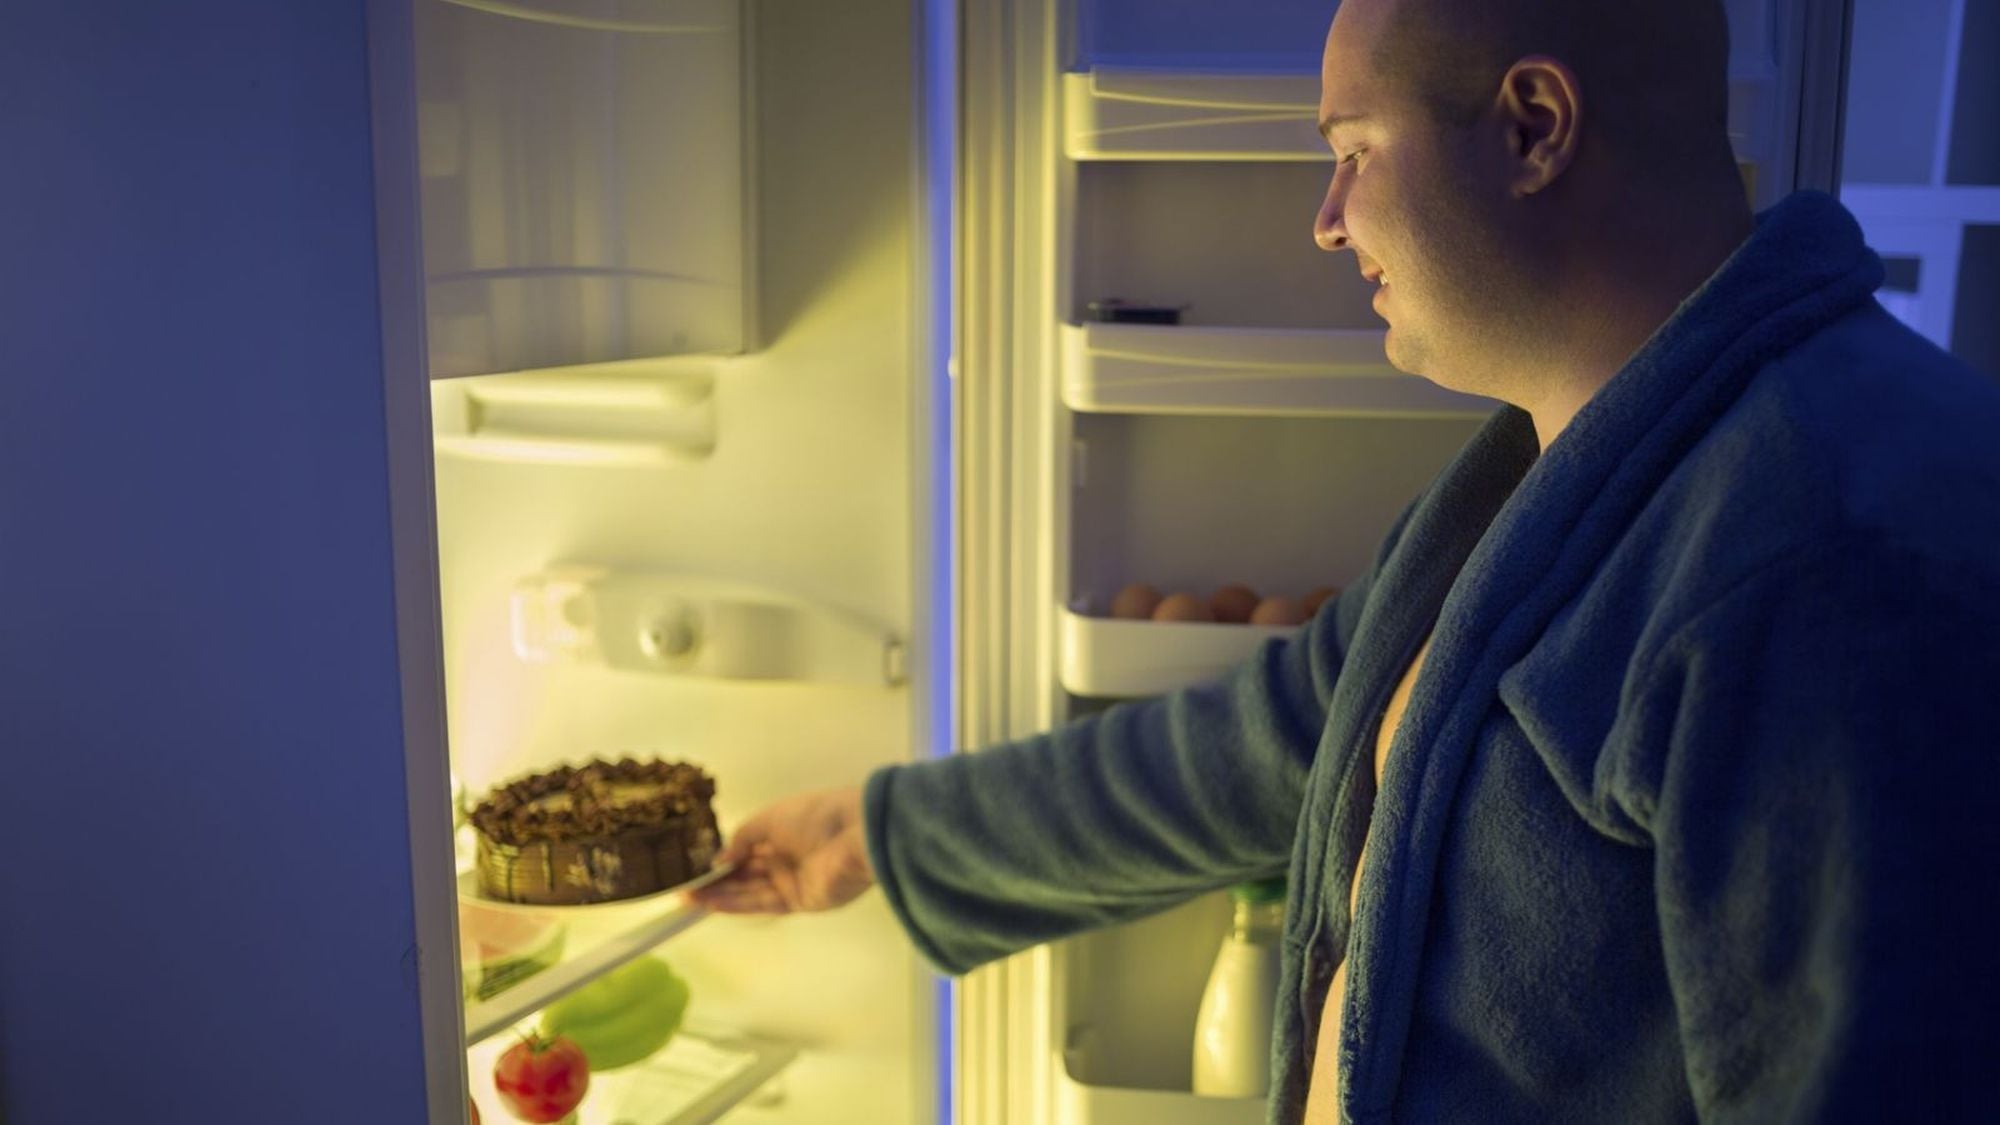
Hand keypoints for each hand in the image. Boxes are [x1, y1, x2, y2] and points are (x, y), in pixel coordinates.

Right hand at [686, 787, 874, 913]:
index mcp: (783, 830)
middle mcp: (786, 857)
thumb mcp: (771, 817)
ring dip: (720, 894)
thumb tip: (720, 858)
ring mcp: (792, 881)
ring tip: (689, 899)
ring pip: (750, 890)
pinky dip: (736, 904)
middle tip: (684, 888)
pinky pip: (762, 903)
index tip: (696, 866)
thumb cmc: (814, 817)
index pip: (747, 848)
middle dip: (716, 880)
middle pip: (746, 872)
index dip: (723, 857)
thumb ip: (743, 838)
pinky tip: (711, 904)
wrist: (855, 836)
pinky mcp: (799, 902)